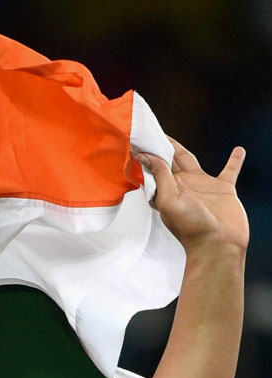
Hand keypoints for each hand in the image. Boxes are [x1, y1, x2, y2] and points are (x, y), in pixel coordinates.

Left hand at [139, 140, 248, 254]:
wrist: (218, 244)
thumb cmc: (192, 228)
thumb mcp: (169, 201)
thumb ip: (161, 177)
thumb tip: (148, 157)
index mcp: (168, 189)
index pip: (155, 166)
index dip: (148, 154)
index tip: (139, 138)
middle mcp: (183, 186)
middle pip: (169, 161)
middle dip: (160, 149)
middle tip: (150, 132)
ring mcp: (203, 186)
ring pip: (192, 162)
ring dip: (183, 151)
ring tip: (174, 139)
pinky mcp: (223, 189)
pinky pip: (230, 170)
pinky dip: (234, 160)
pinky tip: (238, 150)